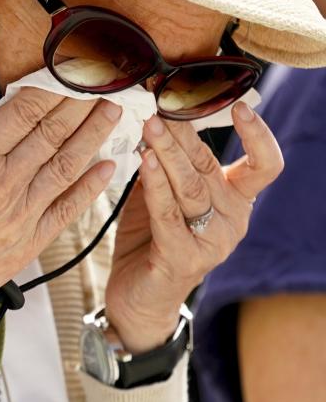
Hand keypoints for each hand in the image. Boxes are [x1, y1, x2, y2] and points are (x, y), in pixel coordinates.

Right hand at [0, 64, 121, 353]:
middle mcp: (1, 185)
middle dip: (81, 101)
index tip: (70, 65)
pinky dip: (90, 188)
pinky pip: (66, 211)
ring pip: (67, 166)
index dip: (53, 83)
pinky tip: (106, 167)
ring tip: (114, 110)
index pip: (24, 109)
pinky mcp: (24, 246)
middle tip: (105, 79)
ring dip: (94, 135)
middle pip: (53, 132)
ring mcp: (17, 217)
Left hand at [106, 103, 283, 353]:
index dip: (259, 136)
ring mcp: (211, 242)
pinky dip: (155, 186)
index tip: (240, 106)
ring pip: (190, 188)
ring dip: (168, 153)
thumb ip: (166, 161)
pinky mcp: (182, 258)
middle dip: (184, 132)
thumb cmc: (150, 237)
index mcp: (235, 200)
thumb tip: (156, 116)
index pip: (264, 166)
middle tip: (162, 104)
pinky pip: (168, 215)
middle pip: (210, 167)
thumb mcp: (162, 193)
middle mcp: (231, 220)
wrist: (138, 297)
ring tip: (150, 125)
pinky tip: (144, 162)